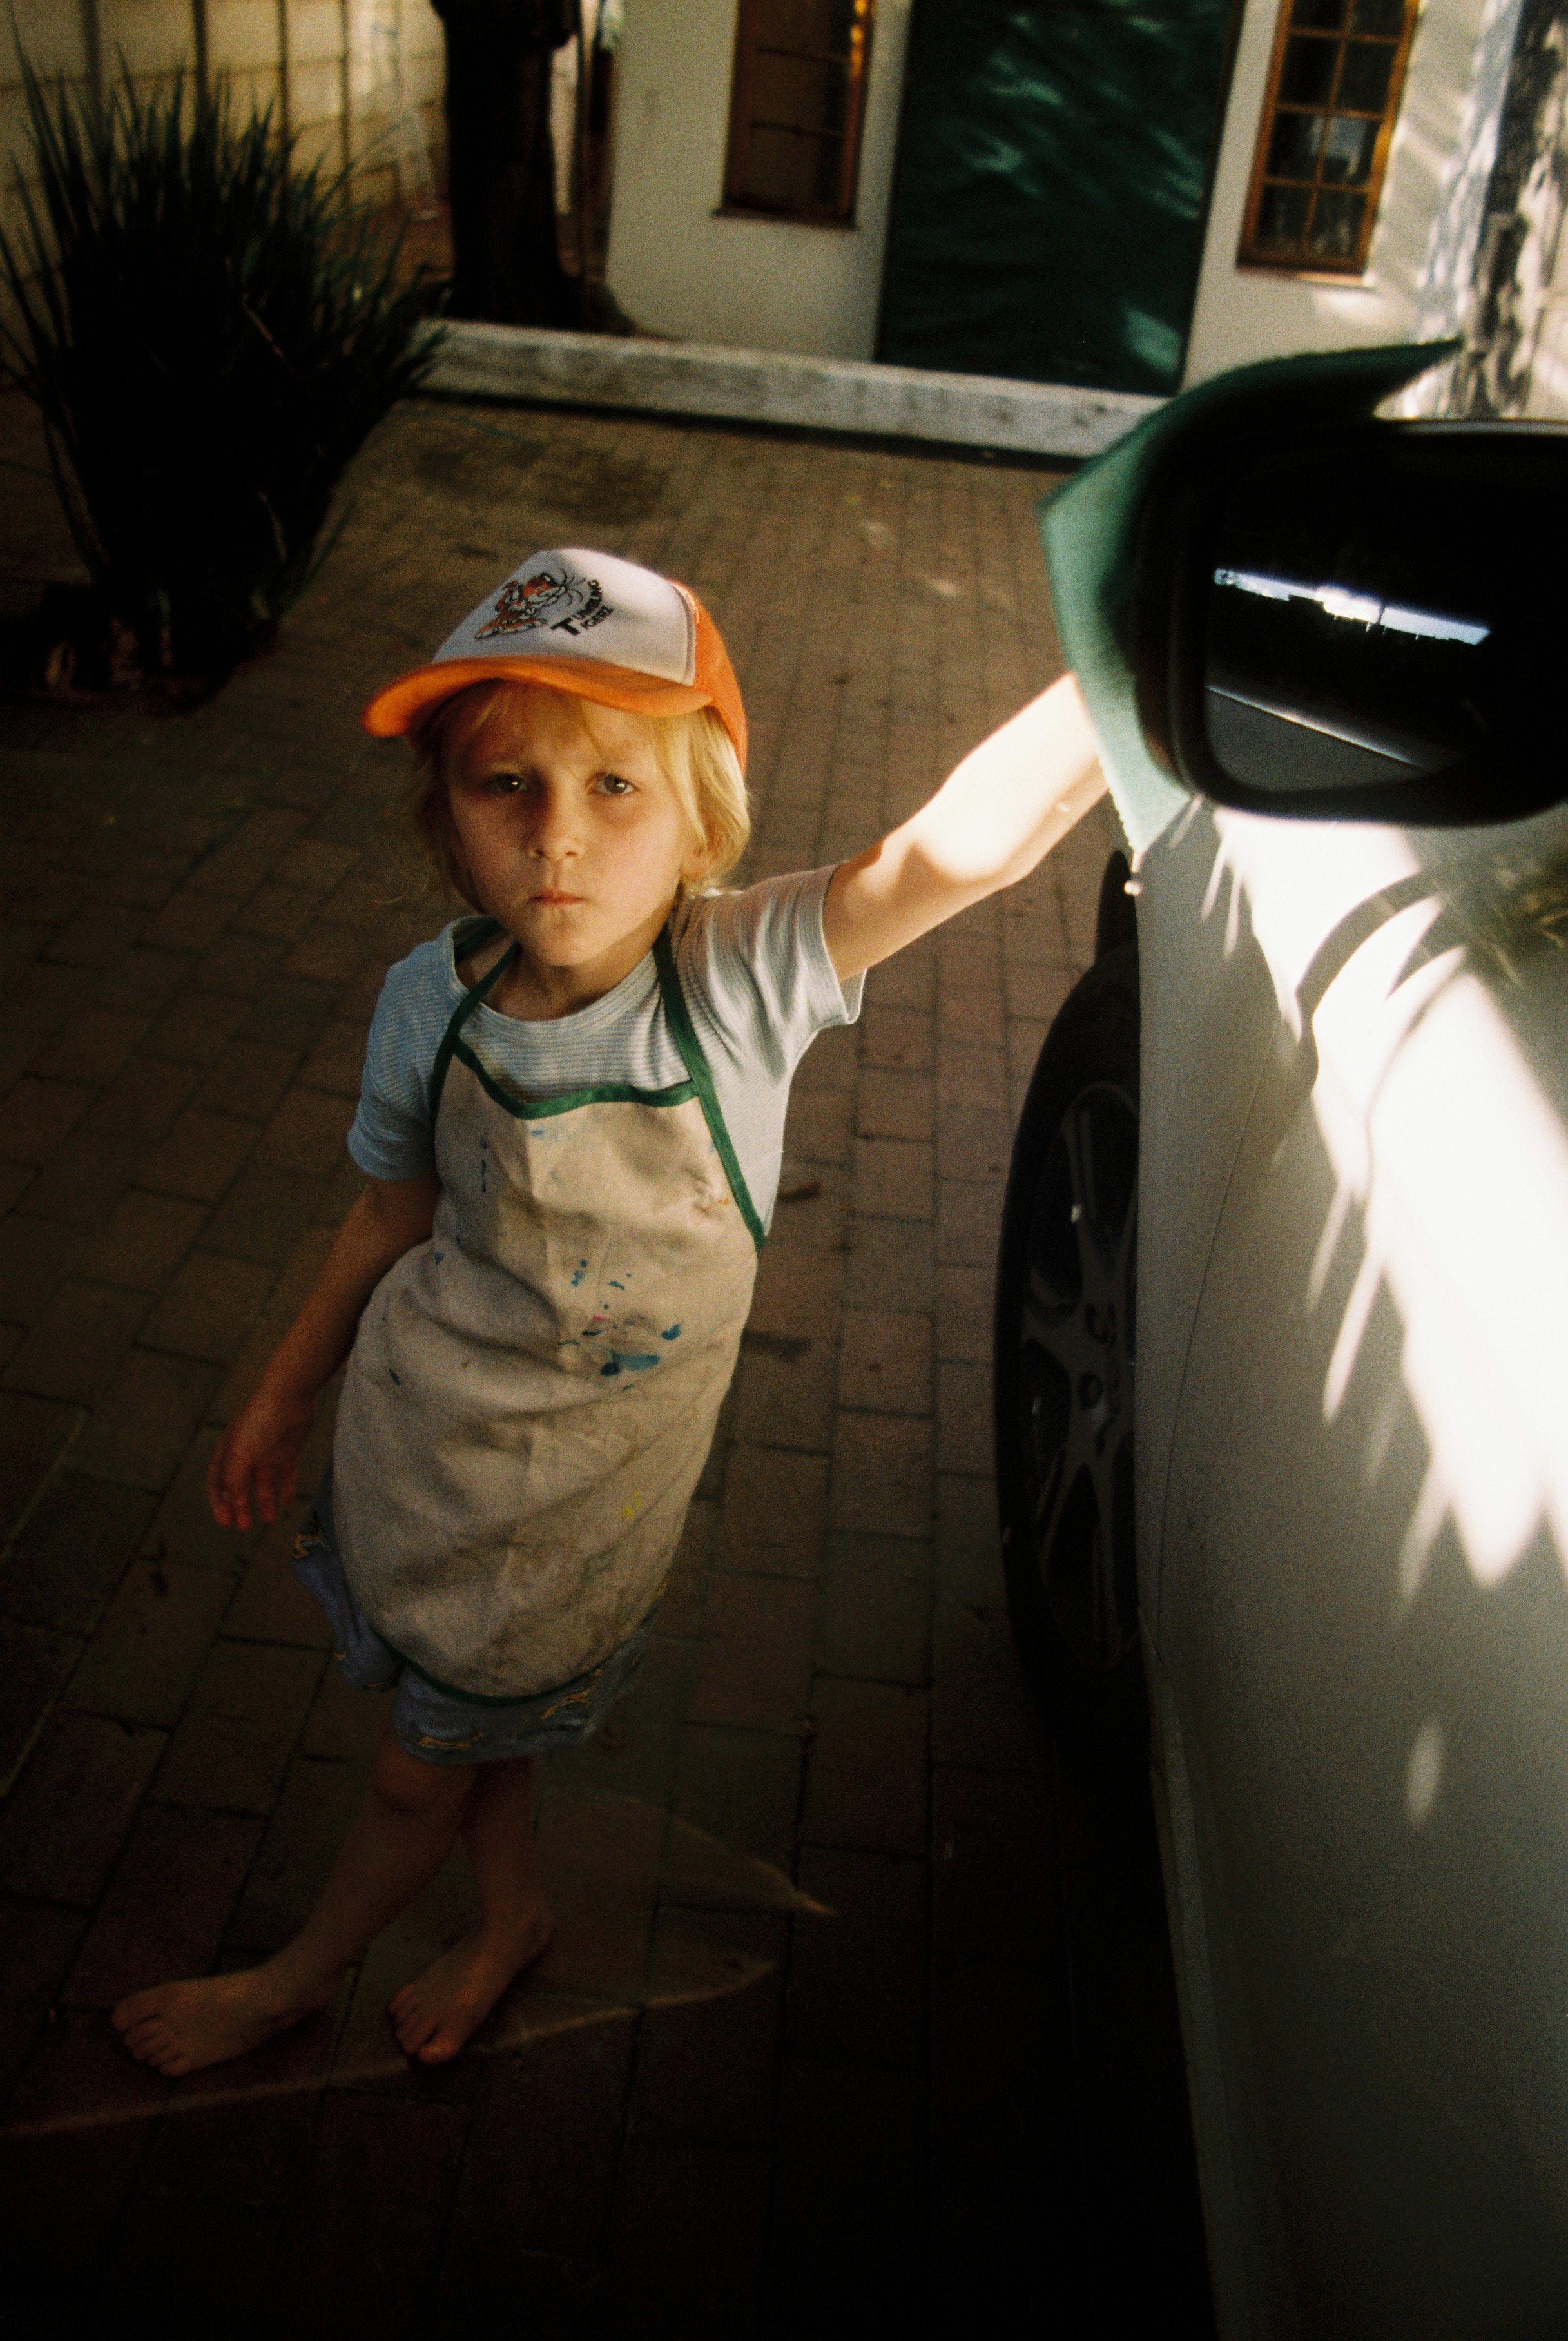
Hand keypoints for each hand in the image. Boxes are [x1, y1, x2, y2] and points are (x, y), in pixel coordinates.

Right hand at [207, 1381, 317, 1530]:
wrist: (289, 1398)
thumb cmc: (258, 1422)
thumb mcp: (239, 1455)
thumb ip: (233, 1480)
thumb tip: (233, 1502)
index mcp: (227, 1452)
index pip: (216, 1482)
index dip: (219, 1503)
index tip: (225, 1523)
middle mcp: (246, 1454)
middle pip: (240, 1487)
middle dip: (241, 1507)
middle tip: (245, 1528)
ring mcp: (267, 1452)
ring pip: (263, 1484)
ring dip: (265, 1502)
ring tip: (270, 1520)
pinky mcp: (288, 1451)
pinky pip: (285, 1476)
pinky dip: (285, 1490)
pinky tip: (286, 1504)